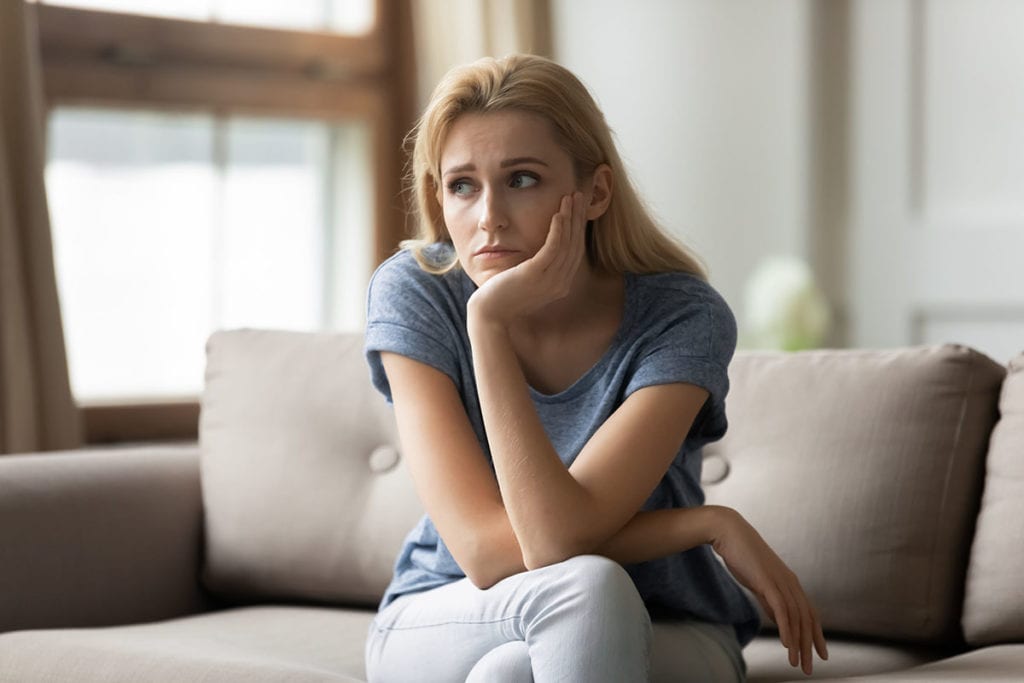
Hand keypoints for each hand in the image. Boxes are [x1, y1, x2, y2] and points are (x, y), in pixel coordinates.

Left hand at [467, 191, 586, 326]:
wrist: (489, 314)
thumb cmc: (503, 297)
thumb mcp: (527, 282)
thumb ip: (538, 269)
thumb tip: (540, 253)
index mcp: (560, 284)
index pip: (575, 251)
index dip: (578, 228)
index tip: (578, 208)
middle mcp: (560, 283)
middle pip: (575, 245)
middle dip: (578, 218)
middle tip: (580, 196)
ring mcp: (549, 280)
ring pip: (567, 244)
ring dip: (570, 218)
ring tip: (570, 198)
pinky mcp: (535, 275)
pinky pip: (552, 249)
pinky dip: (558, 230)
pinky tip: (558, 214)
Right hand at [710, 507, 827, 675]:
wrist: (728, 531)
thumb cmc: (741, 554)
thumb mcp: (758, 581)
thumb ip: (769, 598)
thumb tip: (778, 617)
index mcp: (789, 582)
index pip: (809, 613)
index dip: (816, 634)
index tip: (820, 653)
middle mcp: (790, 582)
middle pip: (806, 619)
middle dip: (810, 645)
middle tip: (810, 668)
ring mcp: (780, 581)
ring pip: (796, 618)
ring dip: (798, 643)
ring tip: (797, 662)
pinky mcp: (768, 581)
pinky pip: (781, 609)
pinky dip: (786, 628)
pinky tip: (787, 644)